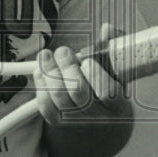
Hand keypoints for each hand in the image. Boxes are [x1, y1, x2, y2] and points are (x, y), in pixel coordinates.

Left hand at [33, 24, 133, 156]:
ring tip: (46, 56)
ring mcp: (76, 122)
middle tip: (63, 51)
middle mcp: (98, 117)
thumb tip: (107, 28)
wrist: (100, 128)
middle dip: (67, 67)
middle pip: (78, 93)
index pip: (107, 91)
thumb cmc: (108, 90)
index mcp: (117, 104)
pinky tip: (40, 71)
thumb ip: (113, 47)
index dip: (94, 73)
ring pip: (59, 98)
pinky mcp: (58, 123)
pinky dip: (40, 86)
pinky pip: (46, 106)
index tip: (87, 60)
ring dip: (49, 73)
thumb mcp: (118, 72)